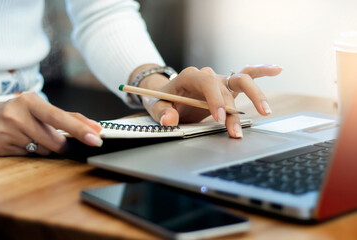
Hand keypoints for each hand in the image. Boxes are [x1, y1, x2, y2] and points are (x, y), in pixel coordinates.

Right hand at [0, 93, 102, 156]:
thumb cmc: (15, 114)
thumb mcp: (37, 108)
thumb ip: (67, 117)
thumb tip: (95, 127)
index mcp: (29, 101)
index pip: (59, 117)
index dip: (80, 129)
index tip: (96, 138)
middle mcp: (16, 115)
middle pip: (54, 141)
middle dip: (60, 145)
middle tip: (54, 140)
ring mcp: (4, 133)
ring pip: (42, 152)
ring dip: (43, 149)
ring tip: (28, 138)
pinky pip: (26, 159)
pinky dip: (28, 155)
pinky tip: (17, 144)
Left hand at [136, 64, 281, 137]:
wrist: (166, 96)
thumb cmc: (162, 100)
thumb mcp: (156, 107)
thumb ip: (162, 113)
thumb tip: (169, 120)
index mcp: (190, 76)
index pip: (207, 83)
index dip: (215, 99)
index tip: (219, 118)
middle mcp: (208, 75)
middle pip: (226, 87)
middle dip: (233, 109)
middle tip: (235, 129)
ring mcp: (220, 80)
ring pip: (242, 80)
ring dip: (254, 95)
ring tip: (265, 111)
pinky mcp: (227, 86)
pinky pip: (247, 75)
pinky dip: (262, 71)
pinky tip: (278, 69)